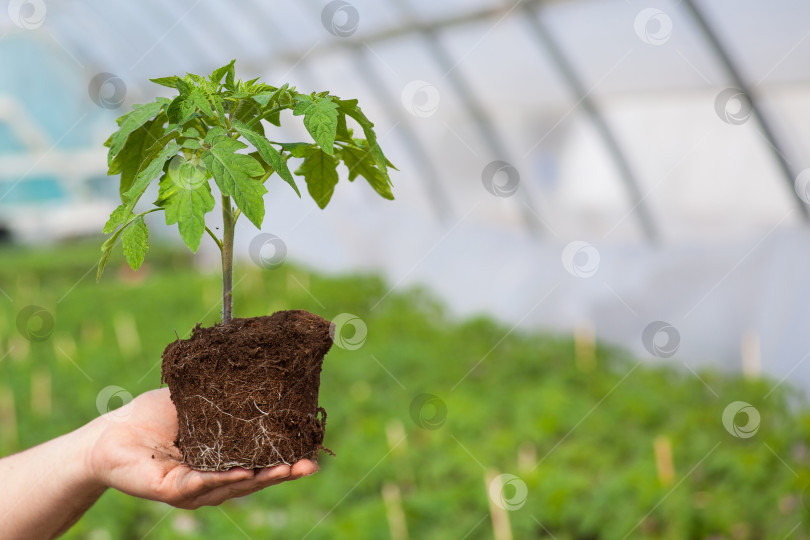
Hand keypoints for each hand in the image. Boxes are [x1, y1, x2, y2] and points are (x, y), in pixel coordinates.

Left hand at [86, 388, 317, 508]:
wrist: (110, 432)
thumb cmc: (152, 416)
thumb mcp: (196, 400)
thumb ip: (222, 393)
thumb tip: (253, 362)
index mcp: (223, 459)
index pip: (259, 461)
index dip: (285, 457)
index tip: (311, 451)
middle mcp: (213, 478)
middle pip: (255, 479)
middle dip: (284, 472)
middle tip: (310, 465)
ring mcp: (194, 488)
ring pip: (234, 487)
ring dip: (262, 478)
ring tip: (288, 468)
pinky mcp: (172, 490)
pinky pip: (201, 485)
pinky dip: (224, 479)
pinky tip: (244, 473)